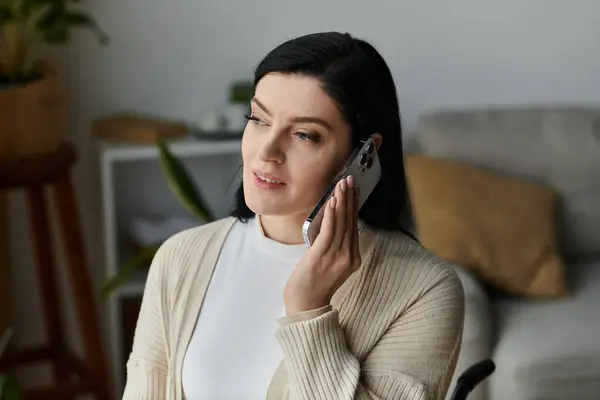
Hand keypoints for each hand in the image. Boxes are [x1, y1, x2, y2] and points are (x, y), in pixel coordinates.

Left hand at [284, 175, 360, 314]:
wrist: (305, 305)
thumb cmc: (312, 285)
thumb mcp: (329, 263)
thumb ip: (334, 246)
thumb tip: (331, 221)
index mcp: (353, 258)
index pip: (354, 226)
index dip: (354, 206)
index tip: (354, 190)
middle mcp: (349, 256)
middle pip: (351, 221)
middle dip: (350, 198)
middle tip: (350, 180)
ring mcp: (338, 256)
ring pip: (342, 223)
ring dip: (342, 201)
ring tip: (342, 185)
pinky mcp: (323, 255)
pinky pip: (330, 230)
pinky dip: (332, 214)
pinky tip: (333, 201)